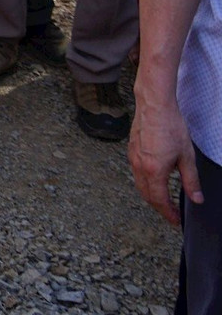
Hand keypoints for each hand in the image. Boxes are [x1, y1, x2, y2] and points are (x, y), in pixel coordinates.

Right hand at [130, 98, 202, 225]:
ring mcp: (133, 158)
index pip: (160, 200)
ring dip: (151, 196)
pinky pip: (136, 173)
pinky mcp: (131, 150)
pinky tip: (155, 180)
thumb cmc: (170, 127)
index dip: (168, 213)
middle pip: (147, 195)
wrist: (154, 106)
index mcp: (154, 171)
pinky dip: (145, 183)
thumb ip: (191, 180)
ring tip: (164, 200)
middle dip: (159, 207)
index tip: (176, 220)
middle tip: (171, 214)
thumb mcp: (187, 157)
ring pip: (140, 185)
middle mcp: (140, 167)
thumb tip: (196, 198)